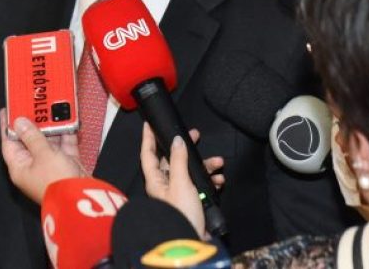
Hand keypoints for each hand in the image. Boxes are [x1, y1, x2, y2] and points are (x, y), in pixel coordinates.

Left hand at [0, 108, 84, 203]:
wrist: (80, 198)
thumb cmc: (56, 181)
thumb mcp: (43, 154)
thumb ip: (32, 136)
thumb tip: (19, 123)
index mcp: (20, 166)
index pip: (9, 142)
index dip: (7, 126)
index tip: (7, 110)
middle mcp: (33, 166)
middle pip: (29, 139)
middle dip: (33, 122)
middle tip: (33, 104)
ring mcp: (50, 165)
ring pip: (48, 141)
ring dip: (52, 126)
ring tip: (52, 107)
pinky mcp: (66, 164)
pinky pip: (64, 145)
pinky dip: (67, 133)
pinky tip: (69, 120)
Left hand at [139, 123, 223, 238]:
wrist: (190, 243)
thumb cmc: (181, 214)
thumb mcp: (180, 183)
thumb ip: (179, 160)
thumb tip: (177, 140)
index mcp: (155, 180)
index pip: (148, 154)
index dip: (148, 138)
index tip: (149, 124)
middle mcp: (164, 186)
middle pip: (172, 160)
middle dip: (186, 148)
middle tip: (196, 136)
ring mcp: (178, 194)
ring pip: (189, 172)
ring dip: (204, 166)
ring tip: (218, 163)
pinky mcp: (191, 203)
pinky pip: (200, 186)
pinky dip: (210, 181)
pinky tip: (219, 181)